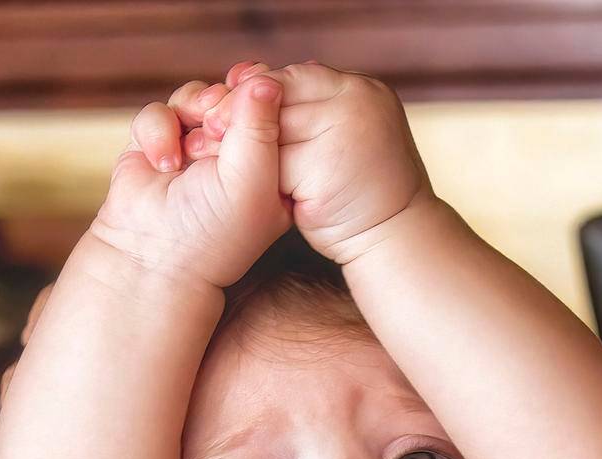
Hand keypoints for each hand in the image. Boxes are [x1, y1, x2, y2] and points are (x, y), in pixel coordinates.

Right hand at [90, 64, 292, 289]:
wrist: (153, 258)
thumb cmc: (213, 232)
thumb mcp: (252, 180)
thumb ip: (261, 126)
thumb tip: (264, 77)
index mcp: (270, 164)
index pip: (274, 108)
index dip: (261, 96)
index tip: (253, 100)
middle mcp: (234, 154)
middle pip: (234, 95)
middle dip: (223, 106)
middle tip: (216, 132)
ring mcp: (194, 147)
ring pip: (196, 96)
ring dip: (191, 114)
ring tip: (191, 152)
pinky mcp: (157, 145)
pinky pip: (159, 111)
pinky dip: (158, 131)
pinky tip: (164, 164)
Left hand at [187, 60, 434, 264]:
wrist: (397, 238)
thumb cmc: (366, 194)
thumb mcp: (344, 141)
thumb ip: (315, 116)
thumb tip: (263, 87)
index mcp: (363, 91)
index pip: (296, 76)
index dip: (258, 89)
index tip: (227, 100)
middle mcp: (357, 102)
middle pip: (280, 97)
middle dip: (238, 113)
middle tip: (205, 127)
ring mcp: (344, 132)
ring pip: (274, 129)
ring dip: (238, 142)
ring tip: (206, 155)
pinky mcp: (325, 167)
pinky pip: (275, 165)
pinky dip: (253, 174)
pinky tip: (231, 184)